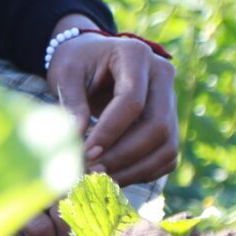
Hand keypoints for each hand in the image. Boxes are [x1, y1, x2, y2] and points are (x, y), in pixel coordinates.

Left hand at [48, 26, 179, 187]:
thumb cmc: (76, 63)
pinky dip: (143, 172)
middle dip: (123, 155)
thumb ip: (71, 102)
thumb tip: (76, 142)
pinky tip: (115, 178)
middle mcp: (162, 75)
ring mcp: (171, 100)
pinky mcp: (170, 123)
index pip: (132, 100)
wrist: (91, 59)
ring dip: (134, 169)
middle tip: (92, 172)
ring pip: (166, 145)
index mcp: (136, 54)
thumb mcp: (65, 72)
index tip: (86, 153)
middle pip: (157, 126)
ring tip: (100, 180)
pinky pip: (166, 156)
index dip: (110, 131)